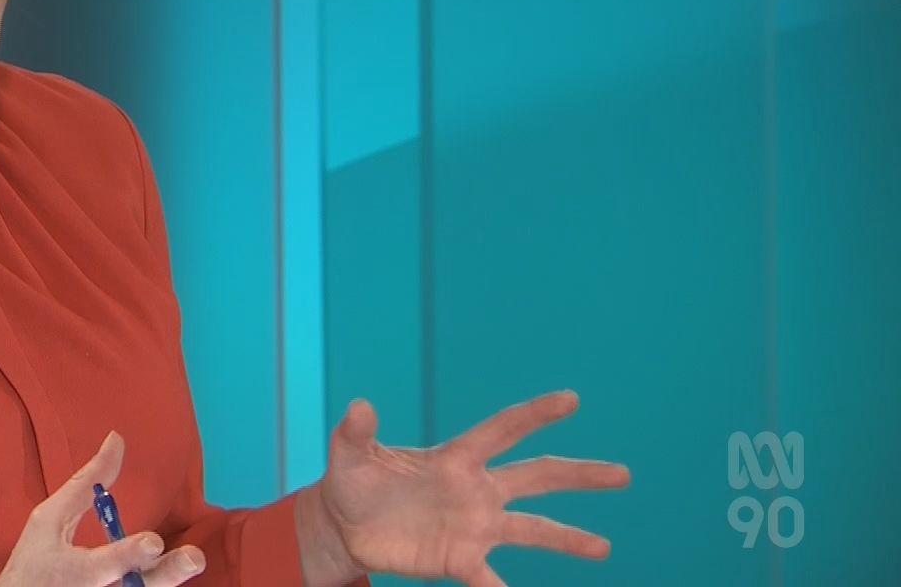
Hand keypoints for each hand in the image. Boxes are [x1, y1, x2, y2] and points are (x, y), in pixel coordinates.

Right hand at [0, 431, 206, 586]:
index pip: (107, 563)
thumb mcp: (48, 522)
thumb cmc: (33, 564)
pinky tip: (165, 571)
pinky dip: (155, 582)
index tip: (153, 541)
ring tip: (191, 560)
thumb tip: (116, 439)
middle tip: (195, 557)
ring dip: (170, 578)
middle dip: (169, 573)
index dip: (129, 553)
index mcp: (79, 573)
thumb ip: (85, 484)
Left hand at [306, 389, 631, 586]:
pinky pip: (491, 582)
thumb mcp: (348, 454)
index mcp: (455, 457)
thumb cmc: (353, 481)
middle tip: (623, 474)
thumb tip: (358, 406)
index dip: (535, 415)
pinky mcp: (461, 559)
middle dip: (579, 475)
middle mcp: (475, 490)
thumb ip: (355, 431)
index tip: (571, 399)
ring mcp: (474, 526)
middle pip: (537, 476)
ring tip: (603, 547)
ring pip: (532, 529)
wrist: (345, 526)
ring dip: (568, 538)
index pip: (502, 430)